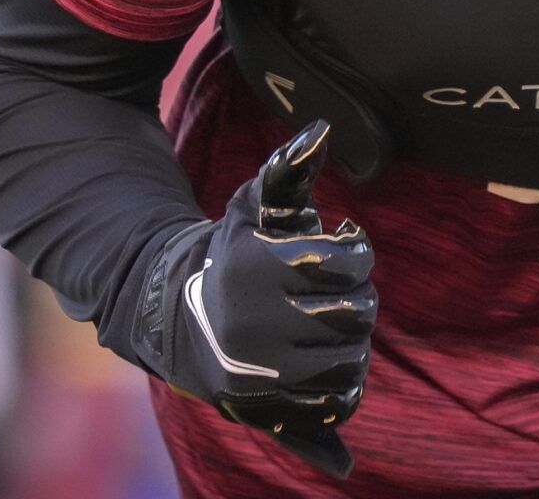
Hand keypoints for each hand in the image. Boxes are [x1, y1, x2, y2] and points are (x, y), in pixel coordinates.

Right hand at [132, 120, 375, 477]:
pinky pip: (338, 402)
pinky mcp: (268, 410)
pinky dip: (344, 382)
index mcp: (258, 269)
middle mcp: (256, 325)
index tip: (341, 244)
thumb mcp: (253, 207)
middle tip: (334, 289)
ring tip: (330, 323)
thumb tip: (321, 128)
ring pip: (353, 359)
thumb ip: (287, 167)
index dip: (355, 251)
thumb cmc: (234, 253)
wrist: (180, 321)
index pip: (350, 261)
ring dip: (353, 339)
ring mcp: (261, 373)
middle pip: (358, 312)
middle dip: (356, 296)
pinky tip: (325, 357)